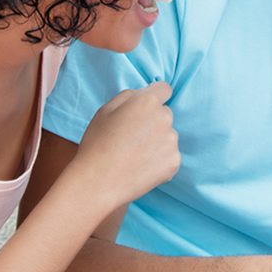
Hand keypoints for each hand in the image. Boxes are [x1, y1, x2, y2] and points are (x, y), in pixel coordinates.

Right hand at [73, 82, 180, 202]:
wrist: (98, 182)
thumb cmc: (97, 144)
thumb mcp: (105, 110)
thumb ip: (128, 95)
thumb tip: (143, 93)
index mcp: (147, 102)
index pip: (164, 89)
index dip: (153, 95)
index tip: (144, 107)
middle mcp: (164, 119)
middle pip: (164, 113)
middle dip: (152, 119)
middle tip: (131, 135)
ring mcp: (171, 142)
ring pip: (167, 134)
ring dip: (156, 139)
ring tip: (134, 153)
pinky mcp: (174, 162)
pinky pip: (169, 154)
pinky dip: (159, 158)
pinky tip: (140, 165)